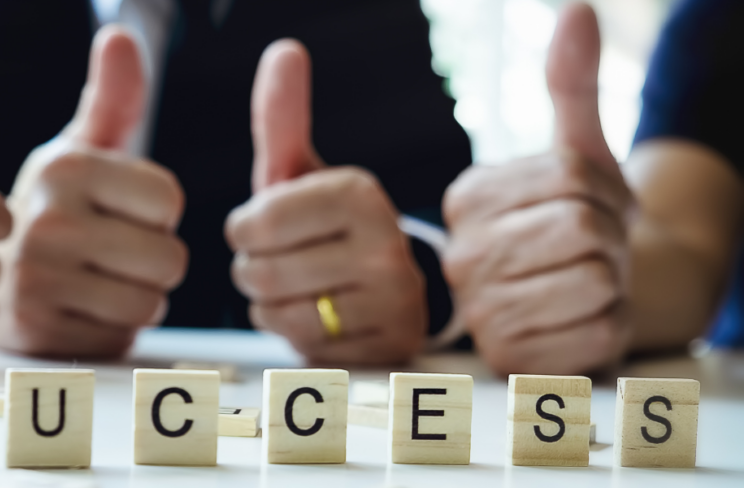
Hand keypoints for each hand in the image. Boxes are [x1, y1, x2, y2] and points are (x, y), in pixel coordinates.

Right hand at [0, 26, 186, 357]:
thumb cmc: (47, 211)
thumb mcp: (73, 151)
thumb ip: (111, 99)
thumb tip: (121, 34)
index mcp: (63, 169)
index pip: (169, 200)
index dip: (154, 212)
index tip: (116, 211)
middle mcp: (44, 223)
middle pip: (170, 258)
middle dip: (152, 261)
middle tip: (109, 253)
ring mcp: (36, 285)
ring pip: (150, 303)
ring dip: (134, 297)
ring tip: (93, 281)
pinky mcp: (37, 337)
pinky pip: (120, 338)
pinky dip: (109, 330)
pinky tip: (76, 311)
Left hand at [225, 39, 426, 363]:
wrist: (390, 282)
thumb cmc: (325, 223)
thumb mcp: (301, 171)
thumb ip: (281, 118)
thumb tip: (284, 50)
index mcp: (359, 193)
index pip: (255, 223)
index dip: (246, 229)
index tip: (267, 225)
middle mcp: (385, 246)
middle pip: (258, 273)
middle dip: (255, 269)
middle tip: (286, 259)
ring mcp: (391, 302)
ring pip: (275, 315)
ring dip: (272, 304)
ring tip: (303, 286)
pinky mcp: (384, 348)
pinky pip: (301, 350)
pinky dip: (296, 336)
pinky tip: (320, 315)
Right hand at [443, 3, 634, 375]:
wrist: (592, 297)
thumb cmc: (583, 224)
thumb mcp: (578, 153)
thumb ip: (571, 86)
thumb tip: (577, 12)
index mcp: (467, 200)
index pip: (569, 180)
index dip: (604, 193)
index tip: (587, 208)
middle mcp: (459, 256)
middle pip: (580, 230)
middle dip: (610, 238)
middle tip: (593, 249)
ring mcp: (481, 314)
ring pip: (590, 281)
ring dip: (613, 283)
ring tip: (588, 282)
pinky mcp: (511, 362)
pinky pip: (595, 333)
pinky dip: (610, 326)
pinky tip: (584, 321)